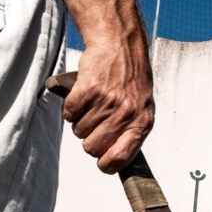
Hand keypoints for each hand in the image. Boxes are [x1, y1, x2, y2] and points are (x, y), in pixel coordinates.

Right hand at [61, 41, 154, 173]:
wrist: (120, 46)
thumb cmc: (131, 80)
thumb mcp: (142, 109)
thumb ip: (131, 133)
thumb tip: (115, 160)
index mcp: (142, 122)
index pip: (121, 158)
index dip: (107, 165)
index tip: (101, 163)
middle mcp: (126, 113)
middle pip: (93, 147)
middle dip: (89, 140)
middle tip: (95, 124)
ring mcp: (107, 101)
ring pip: (78, 131)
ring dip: (80, 121)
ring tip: (92, 105)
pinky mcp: (88, 89)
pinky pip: (69, 113)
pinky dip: (70, 107)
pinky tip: (82, 96)